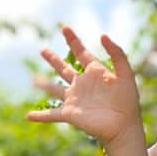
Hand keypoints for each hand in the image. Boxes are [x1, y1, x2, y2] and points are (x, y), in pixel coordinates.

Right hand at [28, 26, 143, 148]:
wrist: (124, 127)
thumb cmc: (127, 102)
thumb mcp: (126, 74)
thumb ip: (117, 54)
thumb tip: (102, 35)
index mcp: (95, 73)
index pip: (81, 53)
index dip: (73, 41)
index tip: (65, 28)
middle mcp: (83, 85)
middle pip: (64, 69)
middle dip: (53, 60)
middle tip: (43, 50)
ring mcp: (75, 99)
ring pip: (54, 89)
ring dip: (43, 84)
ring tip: (33, 80)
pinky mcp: (70, 114)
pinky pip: (52, 114)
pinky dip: (40, 116)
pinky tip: (29, 116)